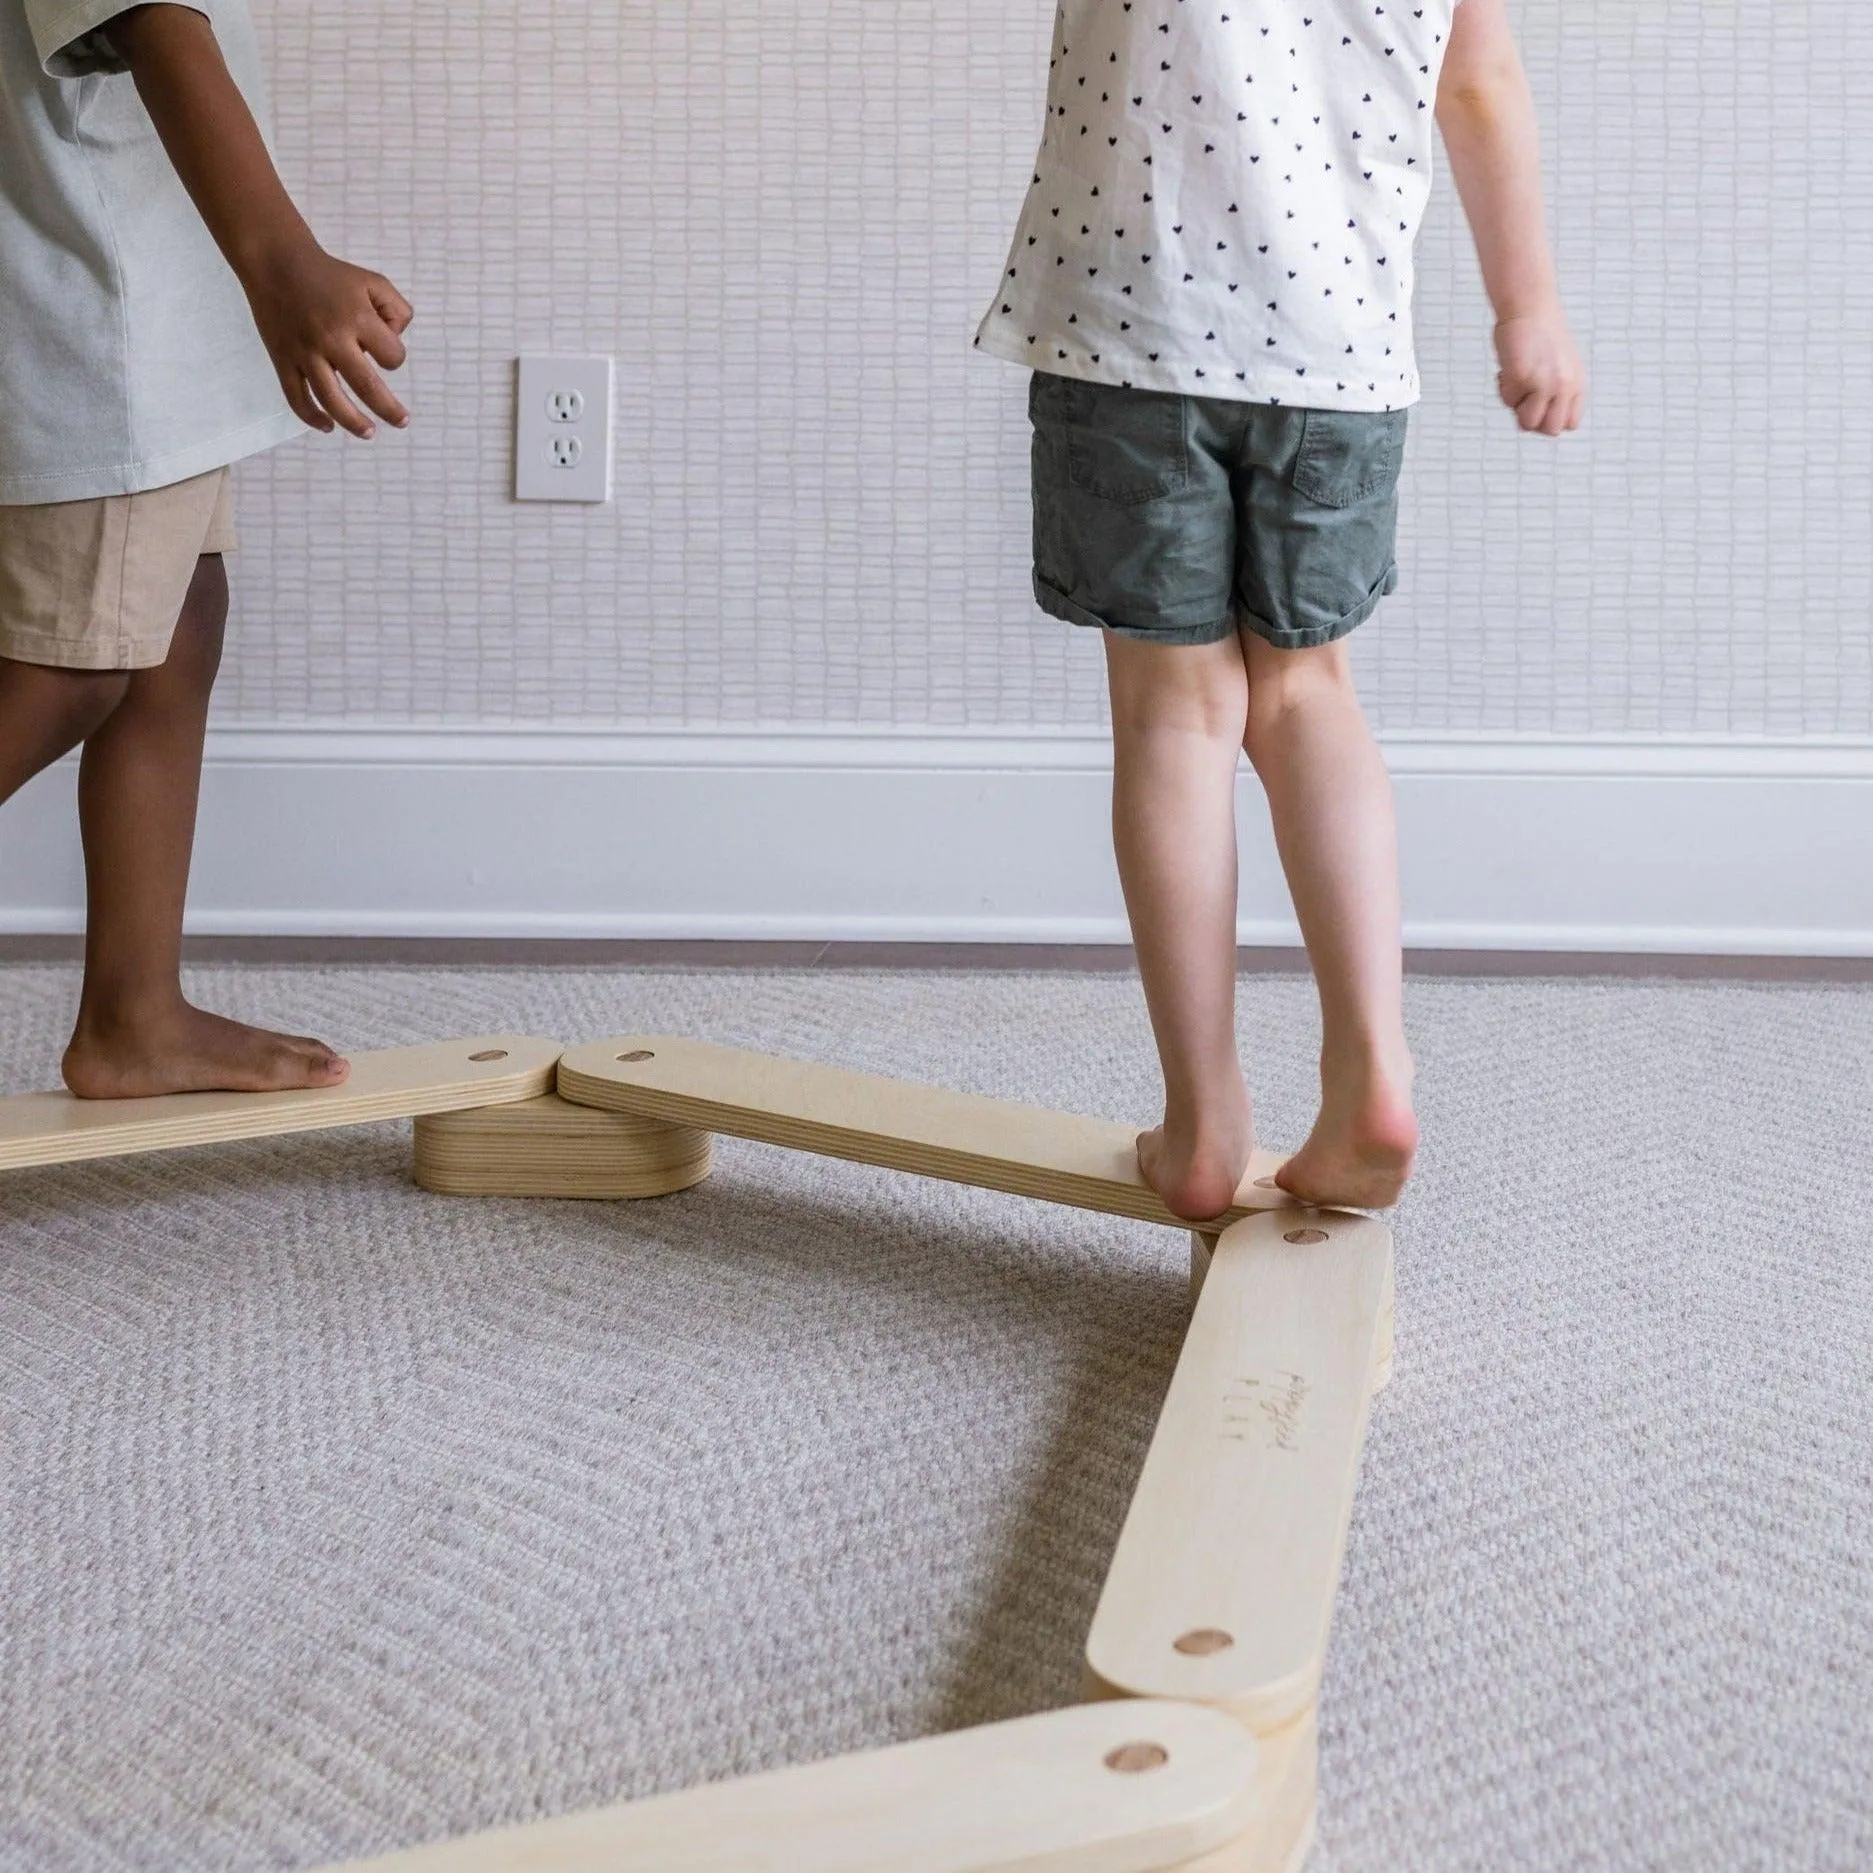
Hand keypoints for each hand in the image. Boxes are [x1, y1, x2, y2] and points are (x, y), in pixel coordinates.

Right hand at [245, 242, 414, 438]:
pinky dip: (311, 416)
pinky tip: (327, 426)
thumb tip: (396, 342)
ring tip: (369, 433)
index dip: (394, 356)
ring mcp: (304, 352)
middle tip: (402, 421)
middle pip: (367, 386)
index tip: (383, 347)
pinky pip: (296, 397)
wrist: (277, 262)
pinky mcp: (282, 359)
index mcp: (357, 319)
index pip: (392, 357)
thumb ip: (397, 311)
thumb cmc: (332, 275)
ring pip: (331, 400)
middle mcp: (331, 338)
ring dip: (353, 422)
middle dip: (389, 409)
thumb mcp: (374, 282)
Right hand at [1495, 310, 1584, 436]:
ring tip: (1515, 382)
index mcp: (1577, 384)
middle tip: (1524, 398)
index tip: (1538, 403)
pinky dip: (1503, 387)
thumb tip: (1536, 422)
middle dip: (1533, 420)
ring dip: (1516, 407)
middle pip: (1551, 430)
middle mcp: (1565, 386)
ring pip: (1528, 423)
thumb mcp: (1559, 367)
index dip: (1551, 419)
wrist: (1529, 308)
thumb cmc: (1540, 336)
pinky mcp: (1524, 378)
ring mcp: (1545, 384)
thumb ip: (1556, 392)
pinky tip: (1507, 368)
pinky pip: (1508, 401)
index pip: (1570, 423)